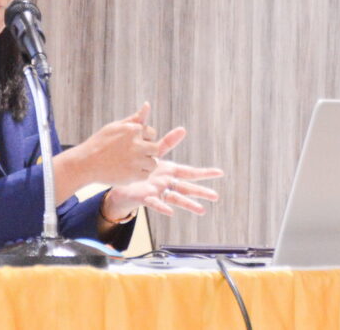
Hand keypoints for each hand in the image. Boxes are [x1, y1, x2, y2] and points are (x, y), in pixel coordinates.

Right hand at [71, 102, 164, 185]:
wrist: (86, 163)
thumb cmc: (101, 143)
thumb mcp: (116, 127)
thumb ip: (134, 119)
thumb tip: (147, 104)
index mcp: (133, 130)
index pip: (151, 133)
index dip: (143, 139)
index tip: (132, 143)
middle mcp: (137, 144)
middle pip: (155, 148)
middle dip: (147, 151)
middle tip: (133, 155)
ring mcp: (136, 160)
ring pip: (153, 162)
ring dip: (145, 164)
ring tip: (131, 163)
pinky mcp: (134, 175)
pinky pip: (146, 174)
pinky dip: (139, 174)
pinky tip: (127, 170)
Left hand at [101, 123, 223, 219]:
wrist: (118, 177)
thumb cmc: (138, 164)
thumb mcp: (153, 150)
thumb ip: (166, 140)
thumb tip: (182, 127)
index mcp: (170, 171)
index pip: (190, 172)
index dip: (205, 172)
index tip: (221, 172)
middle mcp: (167, 183)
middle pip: (188, 187)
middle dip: (202, 192)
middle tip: (217, 196)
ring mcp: (158, 191)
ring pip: (176, 198)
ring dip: (189, 205)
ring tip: (202, 211)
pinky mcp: (146, 197)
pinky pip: (155, 203)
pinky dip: (162, 206)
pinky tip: (170, 212)